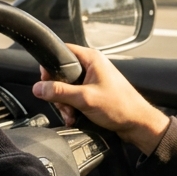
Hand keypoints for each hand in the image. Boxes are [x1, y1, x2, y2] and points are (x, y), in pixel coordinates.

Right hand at [33, 44, 170, 154]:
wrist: (137, 123)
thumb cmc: (120, 107)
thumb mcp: (85, 98)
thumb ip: (59, 92)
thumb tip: (38, 87)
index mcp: (91, 59)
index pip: (62, 52)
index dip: (50, 66)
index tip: (45, 82)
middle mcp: (91, 66)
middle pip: (61, 73)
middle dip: (58, 92)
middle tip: (63, 105)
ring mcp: (92, 79)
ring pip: (67, 87)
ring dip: (65, 103)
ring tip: (71, 114)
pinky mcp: (93, 92)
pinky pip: (75, 96)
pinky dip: (72, 107)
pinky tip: (74, 117)